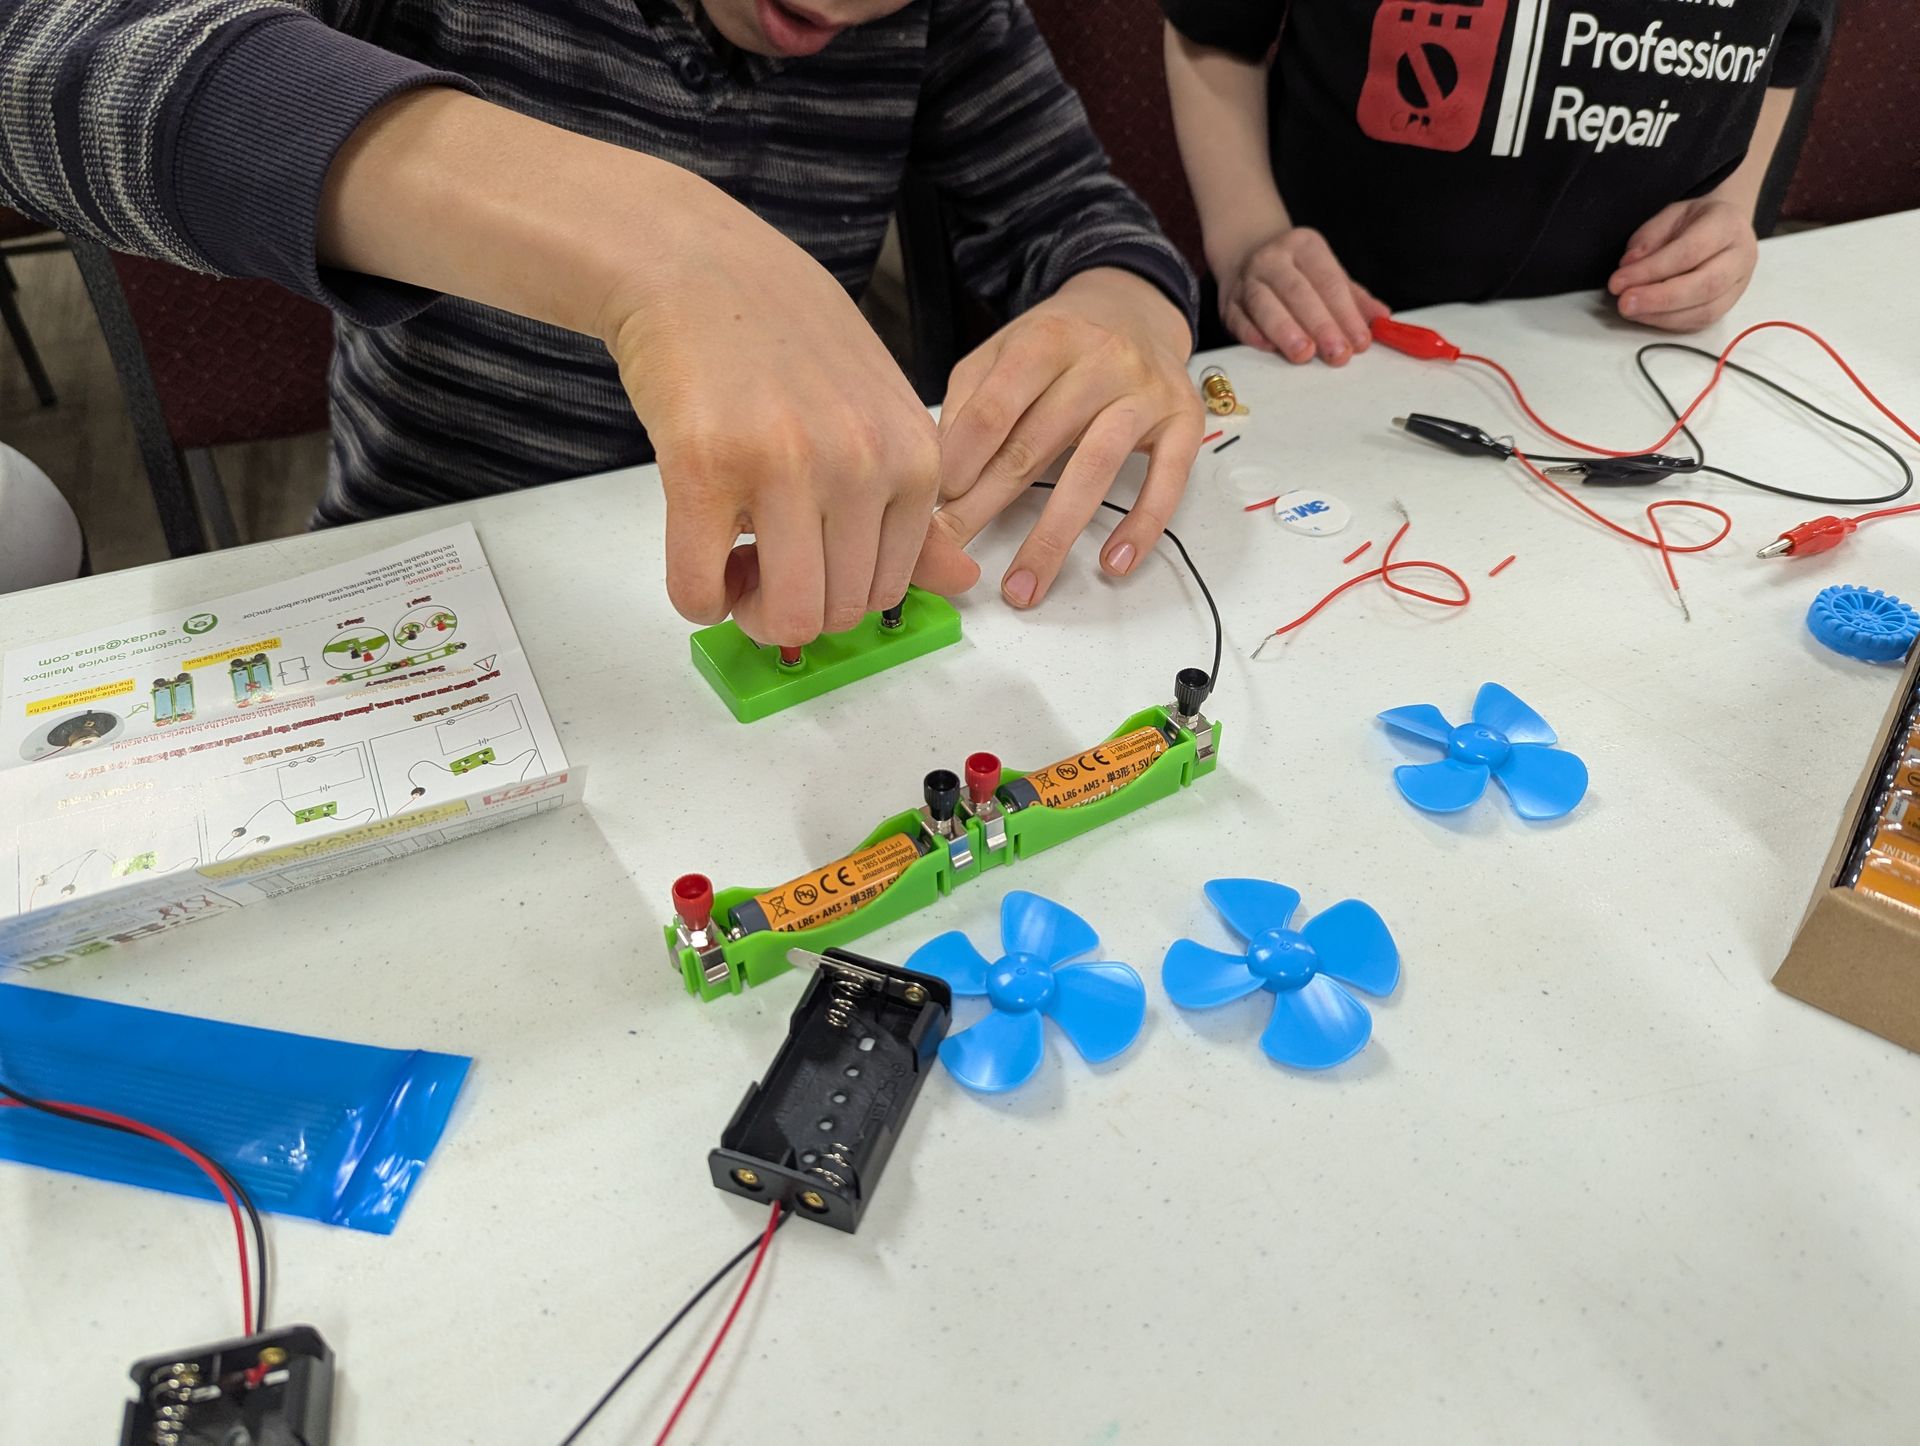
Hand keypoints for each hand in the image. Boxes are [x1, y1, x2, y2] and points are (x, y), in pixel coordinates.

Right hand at [317, 88, 961, 645]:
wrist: (699, 266)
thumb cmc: (790, 342)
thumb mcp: (881, 412)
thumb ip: (918, 504)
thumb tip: (963, 583)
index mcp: (915, 456)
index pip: (892, 588)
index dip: (841, 593)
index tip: (807, 556)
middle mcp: (862, 463)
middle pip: (841, 613)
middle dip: (795, 608)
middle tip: (760, 560)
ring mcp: (785, 466)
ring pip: (786, 617)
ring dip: (749, 610)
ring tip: (732, 559)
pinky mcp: (704, 468)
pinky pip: (699, 591)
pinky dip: (696, 598)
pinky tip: (697, 555)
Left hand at [918, 268, 1203, 608]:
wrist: (1134, 306)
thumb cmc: (1057, 342)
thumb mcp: (1002, 350)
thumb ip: (970, 403)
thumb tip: (944, 478)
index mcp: (1046, 339)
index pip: (993, 410)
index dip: (960, 465)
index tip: (934, 510)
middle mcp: (1100, 360)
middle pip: (1035, 445)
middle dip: (987, 508)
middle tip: (954, 558)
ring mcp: (1145, 392)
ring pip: (1095, 469)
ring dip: (1054, 535)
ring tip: (1023, 586)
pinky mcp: (1184, 421)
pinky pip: (1167, 481)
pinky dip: (1141, 526)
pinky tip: (1114, 564)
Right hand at [1215, 225, 1387, 364]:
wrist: (1246, 255)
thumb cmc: (1297, 273)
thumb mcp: (1328, 274)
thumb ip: (1354, 298)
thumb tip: (1381, 319)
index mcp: (1304, 246)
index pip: (1328, 281)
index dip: (1346, 312)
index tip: (1360, 341)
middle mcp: (1273, 259)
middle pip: (1298, 292)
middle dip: (1320, 324)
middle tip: (1338, 354)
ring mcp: (1246, 280)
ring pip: (1265, 304)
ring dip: (1285, 331)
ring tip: (1304, 354)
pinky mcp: (1227, 304)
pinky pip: (1239, 319)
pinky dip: (1253, 334)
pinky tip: (1269, 348)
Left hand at [1609, 197, 1757, 331]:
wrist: (1726, 228)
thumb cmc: (1694, 221)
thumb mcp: (1670, 215)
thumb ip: (1649, 237)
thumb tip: (1629, 265)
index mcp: (1727, 226)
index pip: (1690, 252)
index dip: (1651, 270)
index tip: (1618, 282)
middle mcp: (1740, 257)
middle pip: (1704, 286)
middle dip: (1658, 299)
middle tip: (1624, 303)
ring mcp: (1738, 285)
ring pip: (1705, 311)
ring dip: (1661, 316)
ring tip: (1630, 310)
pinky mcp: (1728, 306)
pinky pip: (1700, 322)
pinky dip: (1668, 323)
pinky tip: (1645, 316)